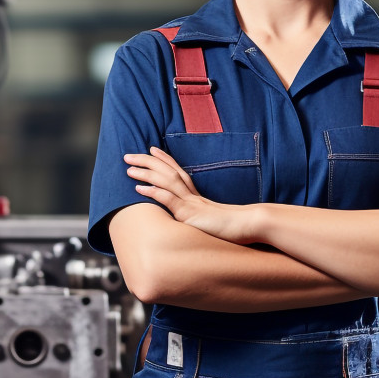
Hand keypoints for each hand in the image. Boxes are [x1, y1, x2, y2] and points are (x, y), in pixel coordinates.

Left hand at [125, 147, 251, 242]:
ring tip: (129, 169)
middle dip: (146, 162)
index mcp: (198, 196)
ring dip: (146, 173)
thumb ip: (202, 219)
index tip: (150, 150)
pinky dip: (154, 192)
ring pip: (166, 181)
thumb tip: (196, 221)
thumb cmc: (236, 227)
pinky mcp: (191, 214)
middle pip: (167, 172)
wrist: (251, 226)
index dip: (163, 160)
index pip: (177, 171)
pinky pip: (170, 200)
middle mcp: (193, 195)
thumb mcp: (214, 222)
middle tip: (128, 156)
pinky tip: (140, 189)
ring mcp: (191, 203)